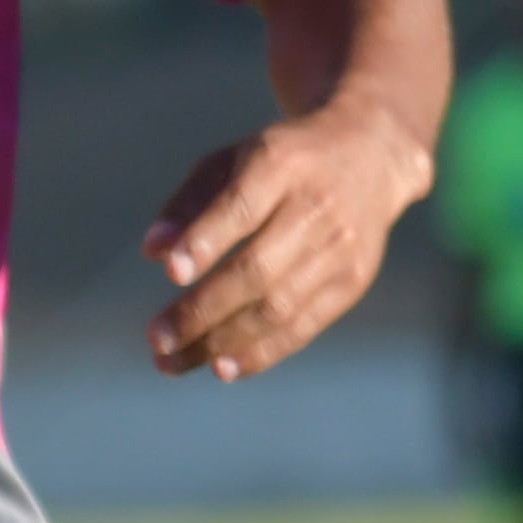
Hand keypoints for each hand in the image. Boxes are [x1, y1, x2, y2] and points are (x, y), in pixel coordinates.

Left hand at [142, 97, 427, 380]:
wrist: (371, 155)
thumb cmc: (281, 160)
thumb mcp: (232, 159)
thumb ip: (188, 202)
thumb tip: (152, 253)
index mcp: (280, 164)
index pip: (241, 207)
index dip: (205, 242)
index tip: (169, 274)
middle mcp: (315, 208)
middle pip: (257, 270)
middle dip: (201, 310)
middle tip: (156, 339)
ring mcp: (340, 249)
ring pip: (278, 306)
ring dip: (222, 342)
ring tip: (174, 362)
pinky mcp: (353, 281)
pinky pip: (304, 326)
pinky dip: (261, 352)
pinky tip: (221, 367)